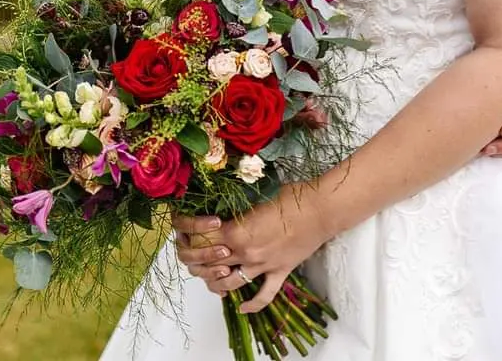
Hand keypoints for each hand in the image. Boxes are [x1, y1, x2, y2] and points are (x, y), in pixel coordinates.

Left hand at [173, 187, 328, 312]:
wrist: (322, 208)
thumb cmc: (293, 195)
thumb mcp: (258, 194)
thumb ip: (238, 206)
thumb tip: (222, 204)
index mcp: (237, 230)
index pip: (201, 237)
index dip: (186, 231)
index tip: (180, 226)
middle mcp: (245, 252)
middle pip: (208, 263)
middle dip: (193, 258)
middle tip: (189, 250)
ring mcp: (262, 265)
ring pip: (228, 284)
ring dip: (214, 282)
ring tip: (211, 275)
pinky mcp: (279, 272)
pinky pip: (262, 296)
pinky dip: (251, 305)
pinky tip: (241, 307)